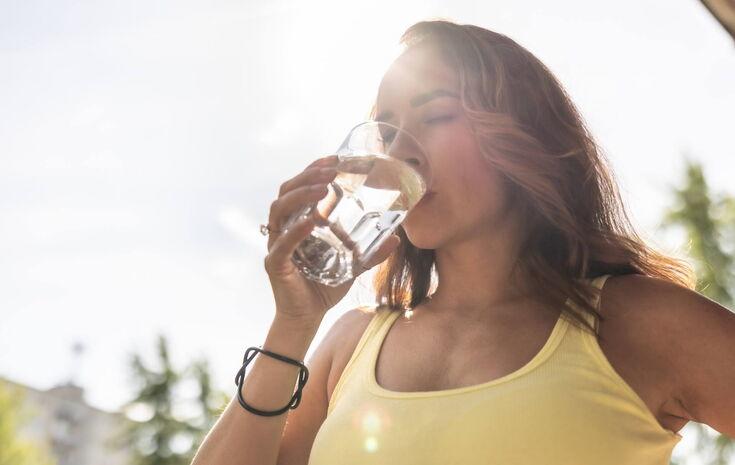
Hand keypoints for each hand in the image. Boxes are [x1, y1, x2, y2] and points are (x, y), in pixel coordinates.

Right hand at [263, 155, 400, 323]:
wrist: (308, 317)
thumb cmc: (324, 287)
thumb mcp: (353, 265)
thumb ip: (371, 251)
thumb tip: (396, 238)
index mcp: (297, 221)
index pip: (300, 186)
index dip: (313, 169)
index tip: (334, 158)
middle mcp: (283, 228)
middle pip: (286, 190)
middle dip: (307, 176)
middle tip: (330, 169)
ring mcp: (276, 244)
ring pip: (280, 209)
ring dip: (301, 195)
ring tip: (322, 187)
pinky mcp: (275, 263)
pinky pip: (282, 242)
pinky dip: (297, 230)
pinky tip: (313, 221)